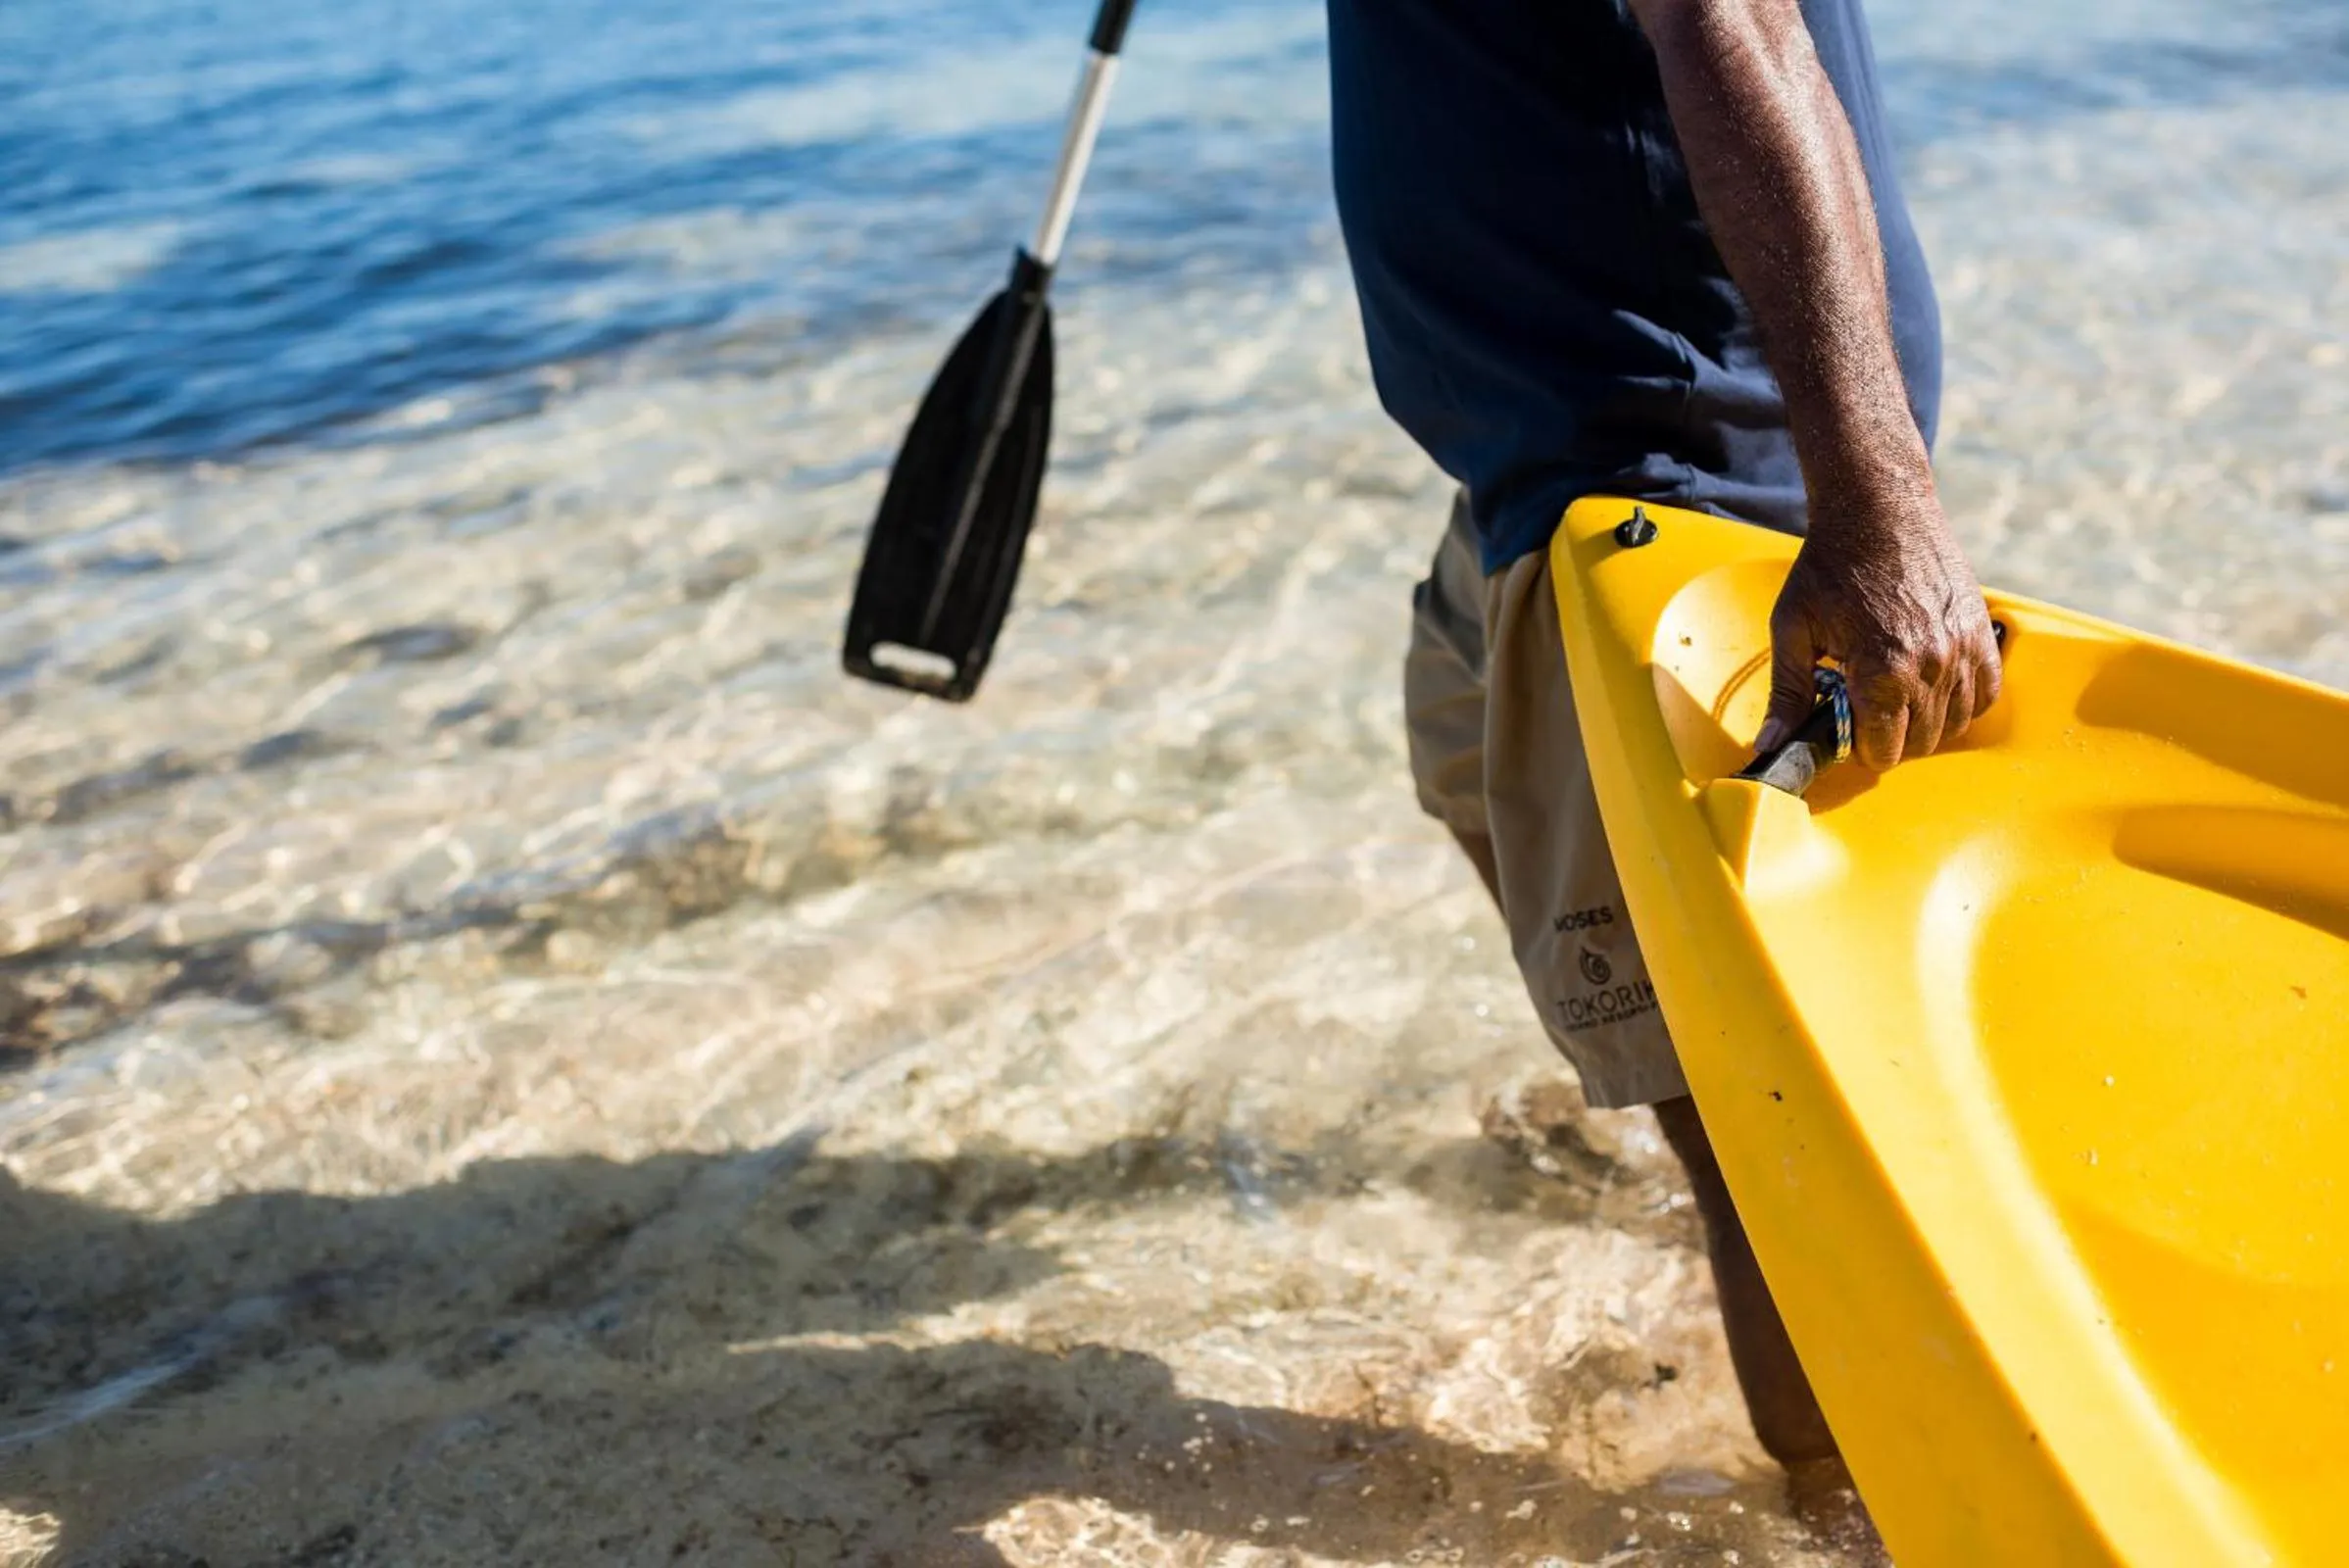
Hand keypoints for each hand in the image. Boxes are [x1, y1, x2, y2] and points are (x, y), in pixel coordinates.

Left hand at [1754, 498, 2000, 771]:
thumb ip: (1786, 694)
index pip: (1882, 750)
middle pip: (1920, 743)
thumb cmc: (1831, 564)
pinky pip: (1986, 694)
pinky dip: (1962, 701)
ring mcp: (1962, 648)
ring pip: (1955, 725)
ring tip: (1895, 696)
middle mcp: (1931, 665)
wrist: (1878, 508)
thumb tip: (1770, 746)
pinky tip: (1931, 687)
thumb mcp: (1793, 628)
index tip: (1845, 725)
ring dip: (1925, 723)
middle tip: (1865, 709)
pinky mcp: (1981, 631)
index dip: (1859, 746)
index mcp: (1882, 670)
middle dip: (1889, 737)